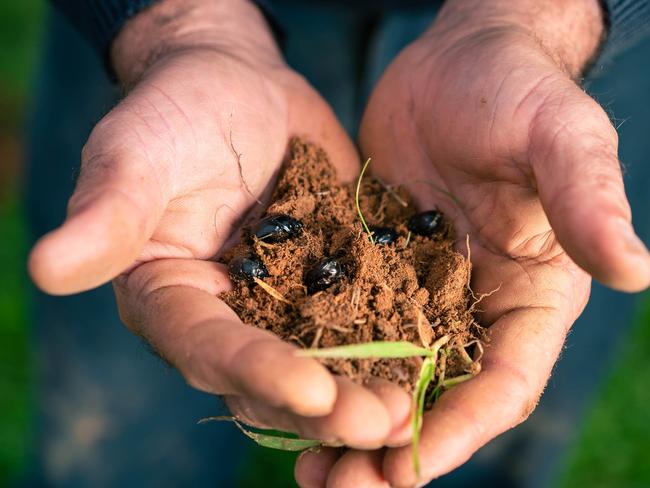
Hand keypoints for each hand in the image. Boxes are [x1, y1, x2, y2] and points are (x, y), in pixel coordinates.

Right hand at [28, 0, 409, 448]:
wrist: (239, 85)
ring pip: (326, 361)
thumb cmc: (177, 110)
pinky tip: (440, 360)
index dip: (257, 372)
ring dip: (368, 389)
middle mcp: (230, 317)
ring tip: (415, 410)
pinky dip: (398, 342)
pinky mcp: (333, 281)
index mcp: (174, 300)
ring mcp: (287, 304)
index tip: (310, 391)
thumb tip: (43, 266)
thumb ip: (108, 214)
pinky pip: (366, 317)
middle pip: (274, 377)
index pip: (209, 349)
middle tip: (381, 423)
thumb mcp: (140, 154)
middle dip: (326, 404)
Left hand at [296, 0, 649, 484]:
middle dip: (392, 449)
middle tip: (337, 485)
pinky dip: (323, 368)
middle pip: (438, 398)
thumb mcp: (557, 137)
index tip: (406, 468)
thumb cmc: (518, 90)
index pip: (503, 384)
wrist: (456, 62)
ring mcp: (422, 292)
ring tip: (305, 466)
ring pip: (387, 377)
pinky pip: (348, 328)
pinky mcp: (376, 267)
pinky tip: (284, 390)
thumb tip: (636, 269)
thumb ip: (586, 200)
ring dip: (350, 424)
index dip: (459, 430)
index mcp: (532, 297)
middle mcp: (477, 307)